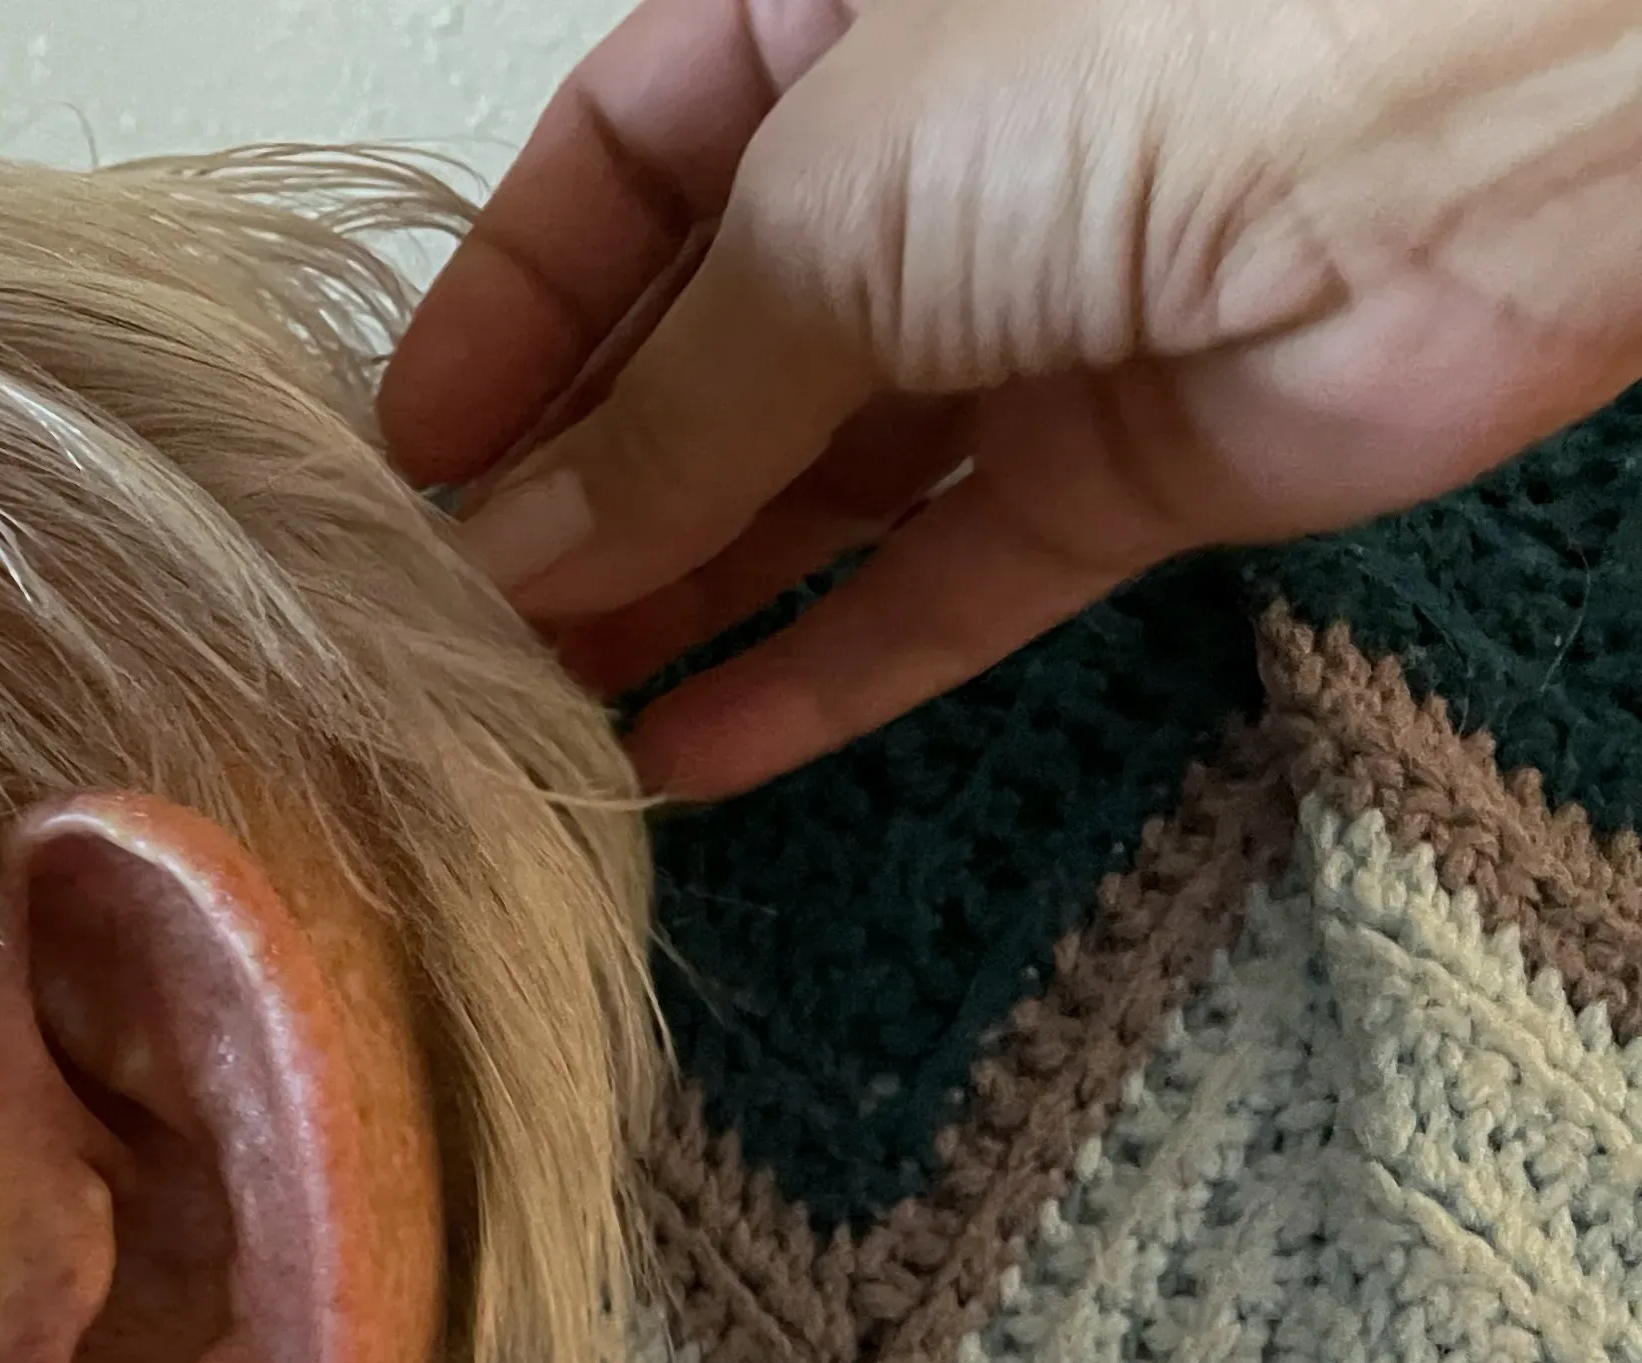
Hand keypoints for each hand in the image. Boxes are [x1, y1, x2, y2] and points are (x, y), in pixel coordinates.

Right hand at [380, 0, 1641, 795]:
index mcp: (827, 14)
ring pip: (813, 484)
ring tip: (534, 719)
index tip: (412, 471)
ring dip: (679, 599)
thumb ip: (662, 408)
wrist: (1479, 108)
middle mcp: (927, 163)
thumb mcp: (822, 209)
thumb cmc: (1127, 50)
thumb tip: (513, 560)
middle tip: (452, 631)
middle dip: (582, 487)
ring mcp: (1032, 320)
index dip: (509, 317)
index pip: (618, 171)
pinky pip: (943, 588)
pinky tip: (693, 759)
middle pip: (705, 347)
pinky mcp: (1130, 467)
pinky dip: (825, 673)